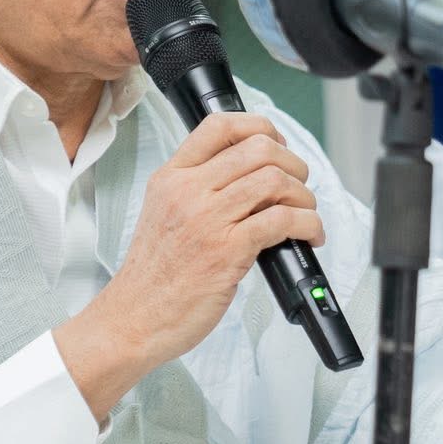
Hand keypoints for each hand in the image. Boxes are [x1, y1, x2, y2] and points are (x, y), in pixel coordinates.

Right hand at [56, 113, 323, 418]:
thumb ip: (196, 189)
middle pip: (258, 148)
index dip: (259, 126)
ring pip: (275, 180)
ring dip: (304, 196)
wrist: (134, 317)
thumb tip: (247, 176)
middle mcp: (189, 191)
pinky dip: (308, 224)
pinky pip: (283, 220)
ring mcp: (208, 219)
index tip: (276, 144)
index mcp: (172, 177)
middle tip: (299, 185)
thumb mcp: (162, 213)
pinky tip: (308, 236)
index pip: (219, 125)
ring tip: (305, 213)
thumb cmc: (153, 275)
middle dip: (293, 163)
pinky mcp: (227, 251)